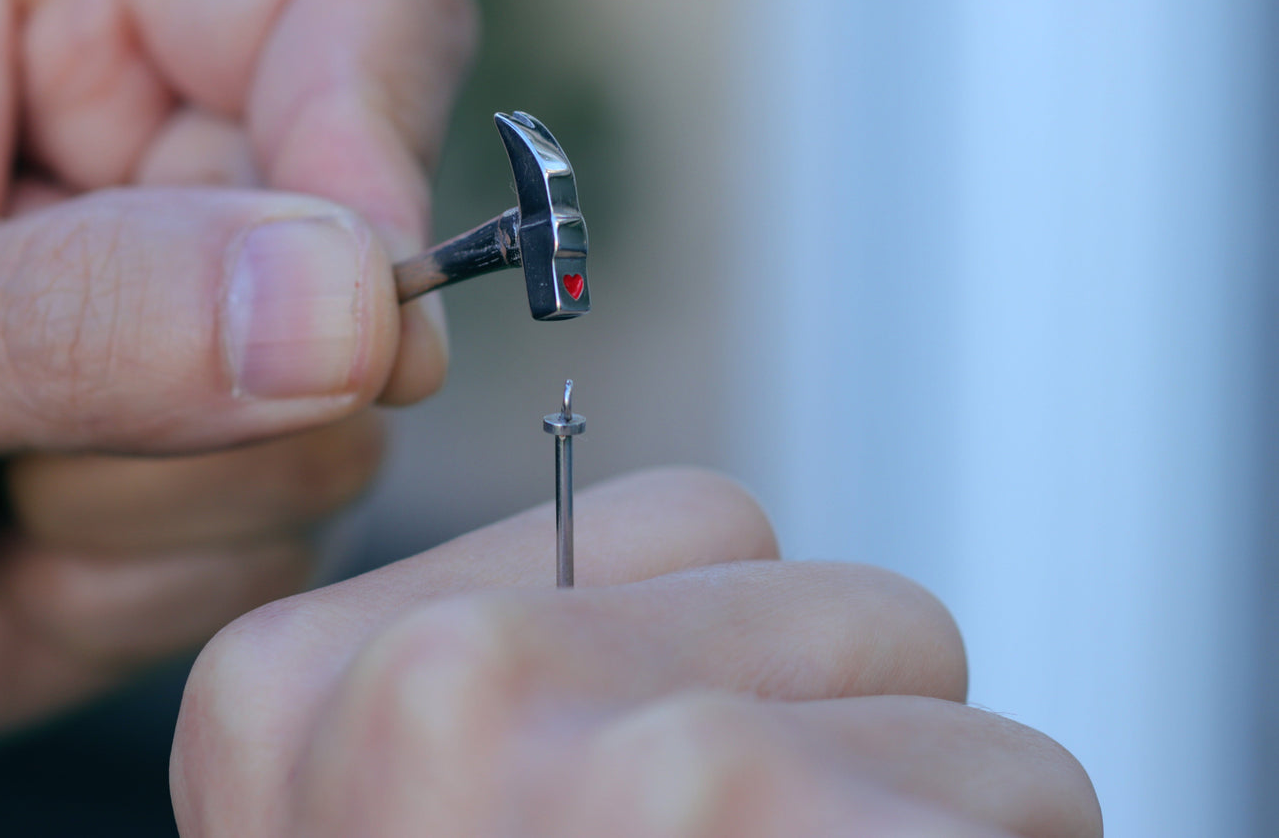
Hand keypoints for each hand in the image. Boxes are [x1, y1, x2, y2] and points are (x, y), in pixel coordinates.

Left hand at [0, 0, 474, 770]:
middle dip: (223, 383)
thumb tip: (351, 309)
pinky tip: (37, 555)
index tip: (347, 311)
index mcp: (70, 7)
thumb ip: (83, 312)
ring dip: (169, 496)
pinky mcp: (244, 454)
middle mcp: (174, 151)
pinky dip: (163, 572)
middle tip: (34, 432)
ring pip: (348, 412)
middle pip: (373, 238)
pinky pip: (305, 528)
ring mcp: (227, 315)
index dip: (376, 139)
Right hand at [172, 469, 1100, 836]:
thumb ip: (531, 698)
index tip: (687, 789)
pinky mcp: (772, 833)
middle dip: (847, 724)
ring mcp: (626, 770)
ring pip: (937, 687)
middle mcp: (437, 693)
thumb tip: (705, 629)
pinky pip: (1012, 800)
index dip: (734, 661)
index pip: (686, 518)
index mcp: (312, 683)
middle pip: (823, 585)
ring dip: (919, 819)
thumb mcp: (401, 836)